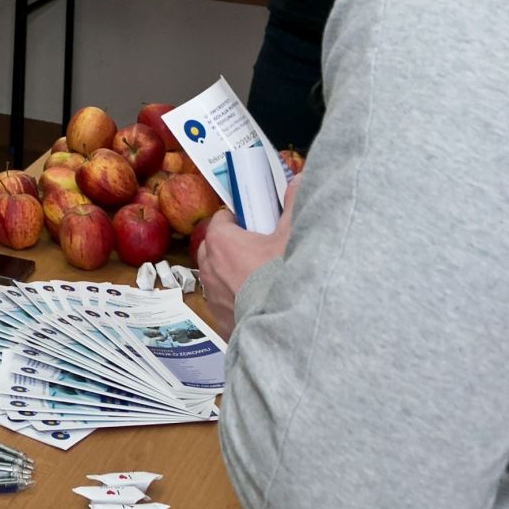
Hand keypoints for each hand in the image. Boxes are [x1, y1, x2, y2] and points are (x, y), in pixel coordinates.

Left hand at [195, 179, 297, 335]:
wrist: (283, 329)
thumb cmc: (282, 277)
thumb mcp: (292, 236)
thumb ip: (293, 204)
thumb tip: (299, 178)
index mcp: (221, 242)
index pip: (221, 219)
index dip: (237, 217)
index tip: (253, 220)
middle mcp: (210, 268)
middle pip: (213, 247)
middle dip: (228, 243)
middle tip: (255, 245)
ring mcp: (212, 296)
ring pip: (214, 275)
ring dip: (228, 270)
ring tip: (255, 274)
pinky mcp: (220, 320)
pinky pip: (221, 301)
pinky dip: (233, 296)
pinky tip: (256, 299)